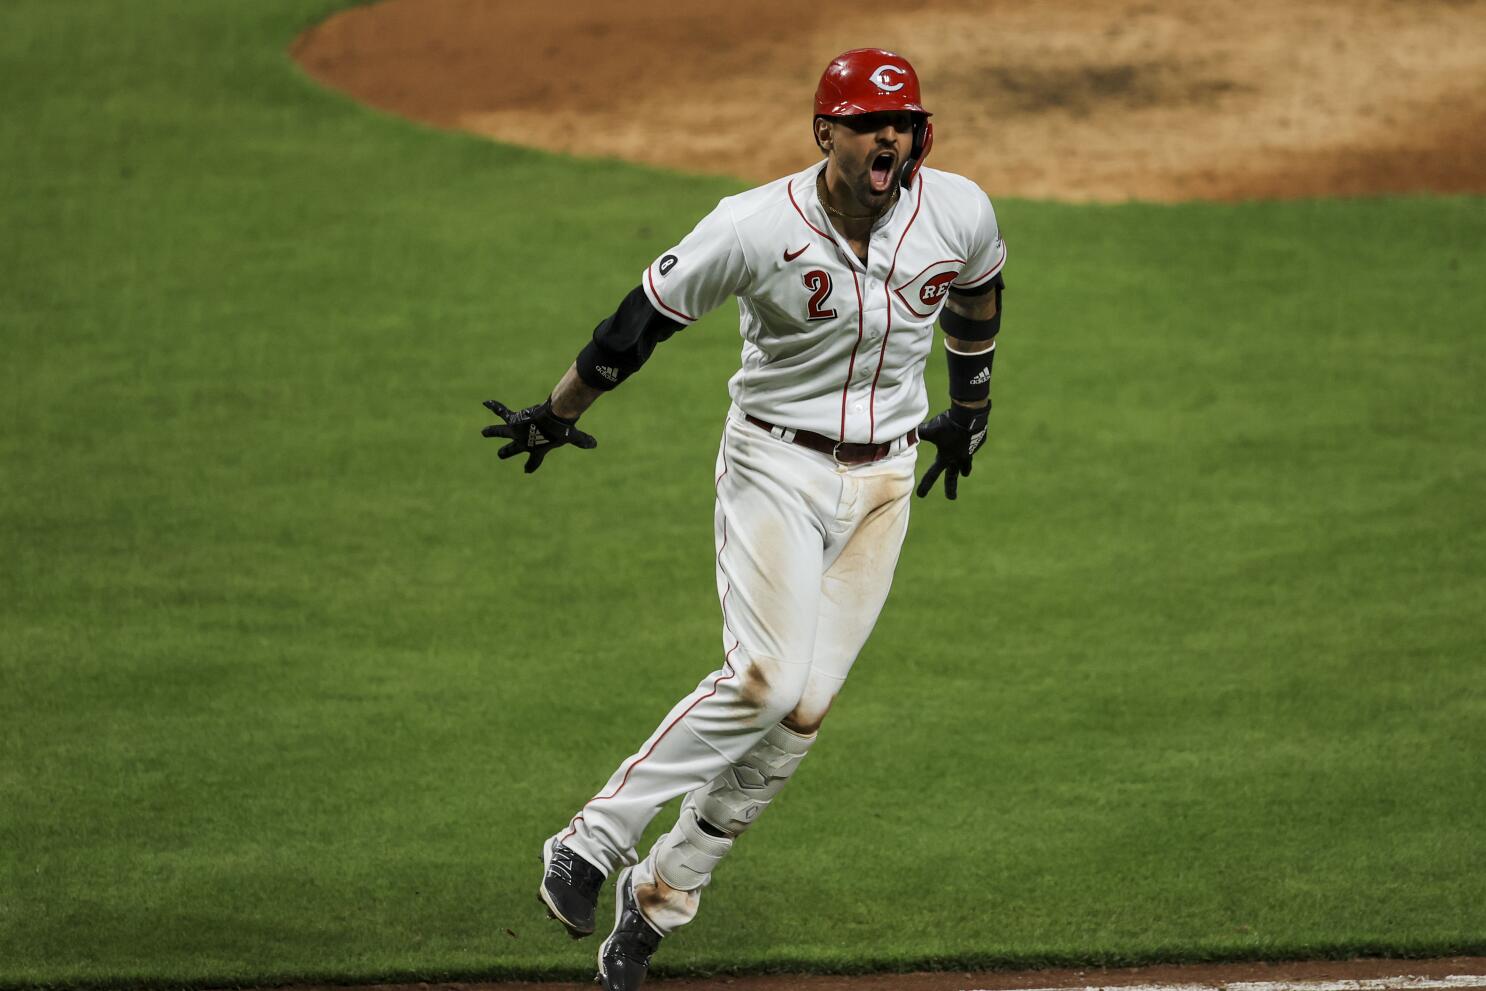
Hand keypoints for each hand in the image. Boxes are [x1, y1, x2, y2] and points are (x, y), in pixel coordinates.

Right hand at [481, 398, 597, 473]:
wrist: (552, 421)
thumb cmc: (562, 431)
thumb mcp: (572, 436)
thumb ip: (582, 440)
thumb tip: (595, 444)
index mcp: (537, 450)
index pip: (534, 462)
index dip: (531, 467)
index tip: (527, 471)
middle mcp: (524, 443)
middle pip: (513, 450)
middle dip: (506, 453)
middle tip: (501, 455)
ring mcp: (516, 432)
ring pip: (501, 433)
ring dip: (492, 432)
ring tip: (483, 432)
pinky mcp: (513, 420)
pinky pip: (502, 412)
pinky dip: (494, 406)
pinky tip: (486, 402)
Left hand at [915, 403, 988, 499]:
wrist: (970, 416)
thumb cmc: (948, 424)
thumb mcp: (930, 429)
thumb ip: (919, 433)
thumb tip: (905, 431)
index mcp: (945, 458)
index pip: (932, 474)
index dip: (925, 485)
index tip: (920, 496)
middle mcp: (958, 458)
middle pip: (953, 477)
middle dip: (951, 488)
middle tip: (951, 498)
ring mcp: (969, 451)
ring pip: (966, 465)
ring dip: (964, 470)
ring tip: (964, 474)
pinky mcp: (977, 442)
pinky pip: (971, 445)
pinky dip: (968, 444)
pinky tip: (967, 438)